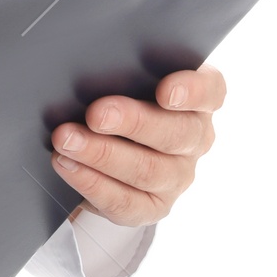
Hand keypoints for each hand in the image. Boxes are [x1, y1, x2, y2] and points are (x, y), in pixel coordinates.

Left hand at [49, 65, 226, 227]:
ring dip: (101, 154)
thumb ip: (123, 74)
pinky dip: (91, 182)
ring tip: (66, 140)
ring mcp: (177, 177)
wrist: (107, 152)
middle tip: (96, 114)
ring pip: (146, 170)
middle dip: (132, 123)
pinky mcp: (153, 207)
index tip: (166, 91)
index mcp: (197, 101)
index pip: (210, 92)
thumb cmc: (119, 101)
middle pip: (174, 134)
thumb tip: (89, 69)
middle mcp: (194, 140)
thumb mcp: (127, 83)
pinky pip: (125, 201)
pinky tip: (67, 165)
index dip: (191, 91)